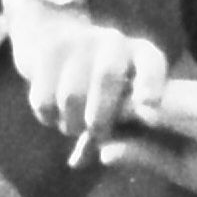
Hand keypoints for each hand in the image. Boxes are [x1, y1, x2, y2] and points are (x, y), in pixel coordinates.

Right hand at [1, 0, 160, 153]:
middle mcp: (114, 42)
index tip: (148, 103)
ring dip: (70, 122)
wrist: (52, 38)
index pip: (151, 64)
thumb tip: (105, 157)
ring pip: (71, 95)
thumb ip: (123, 130)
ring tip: (72, 124)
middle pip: (107, 76)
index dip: (151, 82)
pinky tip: (53, 112)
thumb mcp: (121, 101)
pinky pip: (44, 99)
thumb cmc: (99, 84)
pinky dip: (48, 117)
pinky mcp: (47, 50)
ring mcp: (80, 41)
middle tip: (95, 133)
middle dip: (100, 115)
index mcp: (141, 55)